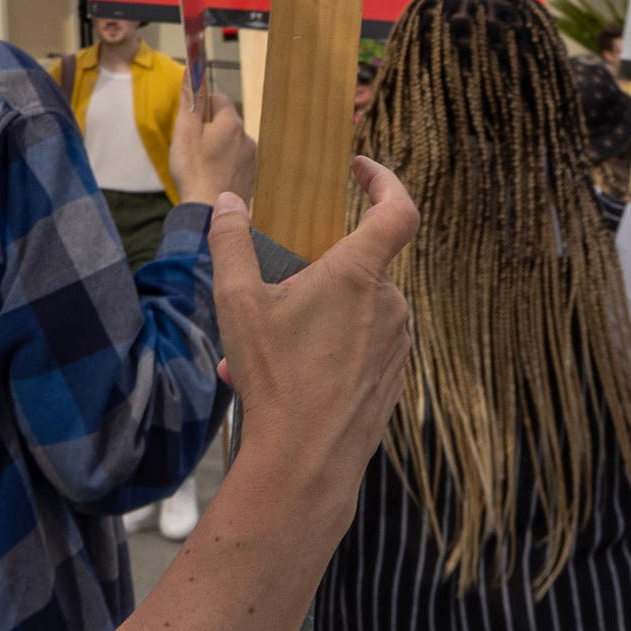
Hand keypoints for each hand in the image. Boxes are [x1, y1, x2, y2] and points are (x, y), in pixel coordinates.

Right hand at [169, 80, 257, 212]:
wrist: (209, 211)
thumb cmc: (193, 170)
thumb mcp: (185, 130)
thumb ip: (191, 99)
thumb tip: (192, 69)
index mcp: (232, 123)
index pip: (218, 98)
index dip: (202, 108)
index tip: (190, 124)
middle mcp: (247, 138)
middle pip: (225, 122)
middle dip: (210, 129)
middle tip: (192, 148)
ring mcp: (251, 160)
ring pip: (231, 143)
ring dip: (218, 148)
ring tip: (201, 167)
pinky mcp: (251, 178)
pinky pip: (236, 162)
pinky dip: (225, 166)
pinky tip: (212, 179)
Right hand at [204, 159, 416, 543]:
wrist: (306, 462)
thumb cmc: (275, 377)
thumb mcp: (238, 302)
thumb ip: (231, 241)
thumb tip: (232, 202)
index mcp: (359, 276)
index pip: (398, 211)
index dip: (385, 180)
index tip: (359, 168)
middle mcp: (388, 306)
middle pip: (356, 266)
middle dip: (311, 275)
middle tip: (265, 300)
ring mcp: (396, 345)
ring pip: (354, 309)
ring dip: (312, 316)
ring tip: (261, 349)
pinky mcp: (392, 378)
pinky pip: (361, 345)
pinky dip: (325, 347)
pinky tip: (284, 376)